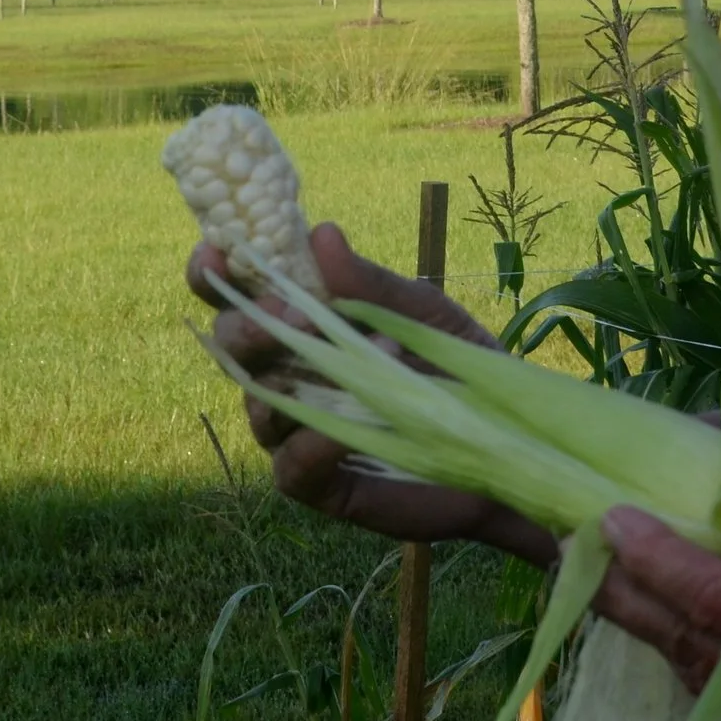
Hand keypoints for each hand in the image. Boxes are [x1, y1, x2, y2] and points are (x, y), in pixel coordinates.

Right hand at [187, 222, 555, 563]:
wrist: (507, 438)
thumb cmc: (457, 365)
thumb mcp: (422, 314)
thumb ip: (371, 284)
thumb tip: (321, 234)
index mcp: (305, 328)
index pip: (240, 299)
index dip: (214, 275)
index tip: (213, 251)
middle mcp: (290, 378)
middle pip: (234, 351)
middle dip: (249, 324)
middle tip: (291, 309)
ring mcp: (299, 434)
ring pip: (257, 406)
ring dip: (294, 375)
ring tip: (360, 353)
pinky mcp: (320, 486)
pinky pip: (291, 466)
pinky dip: (309, 443)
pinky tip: (338, 429)